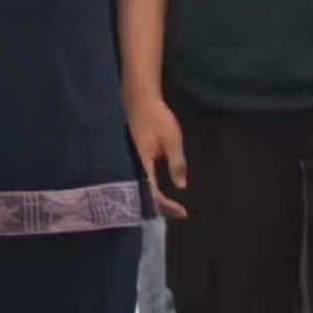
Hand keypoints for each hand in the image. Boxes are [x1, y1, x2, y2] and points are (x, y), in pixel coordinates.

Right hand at [125, 90, 187, 218]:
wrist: (138, 98)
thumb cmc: (156, 116)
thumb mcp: (172, 138)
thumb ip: (176, 163)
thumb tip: (181, 187)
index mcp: (141, 163)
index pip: (152, 193)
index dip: (166, 205)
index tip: (182, 212)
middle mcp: (131, 166)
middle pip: (143, 196)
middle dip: (161, 208)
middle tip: (180, 213)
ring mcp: (129, 163)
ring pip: (139, 189)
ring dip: (154, 200)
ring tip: (171, 207)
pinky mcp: (131, 159)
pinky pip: (139, 180)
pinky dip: (149, 189)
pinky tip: (158, 191)